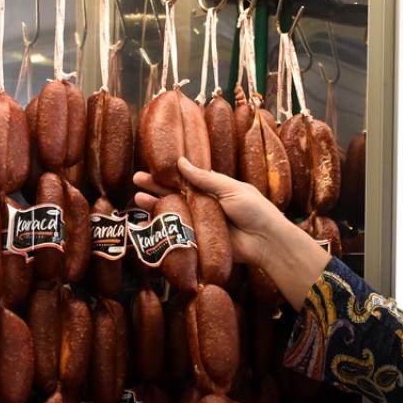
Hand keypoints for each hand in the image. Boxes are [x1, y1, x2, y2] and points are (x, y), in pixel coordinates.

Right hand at [133, 158, 284, 268]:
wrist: (266, 240)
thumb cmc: (255, 210)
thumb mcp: (231, 188)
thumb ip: (206, 178)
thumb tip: (182, 162)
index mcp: (213, 189)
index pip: (185, 179)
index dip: (168, 174)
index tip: (150, 168)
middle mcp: (204, 205)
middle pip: (175, 195)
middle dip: (155, 188)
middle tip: (136, 181)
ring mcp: (201, 223)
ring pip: (174, 213)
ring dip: (155, 206)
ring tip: (137, 199)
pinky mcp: (200, 241)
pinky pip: (179, 234)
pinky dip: (164, 230)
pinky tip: (149, 224)